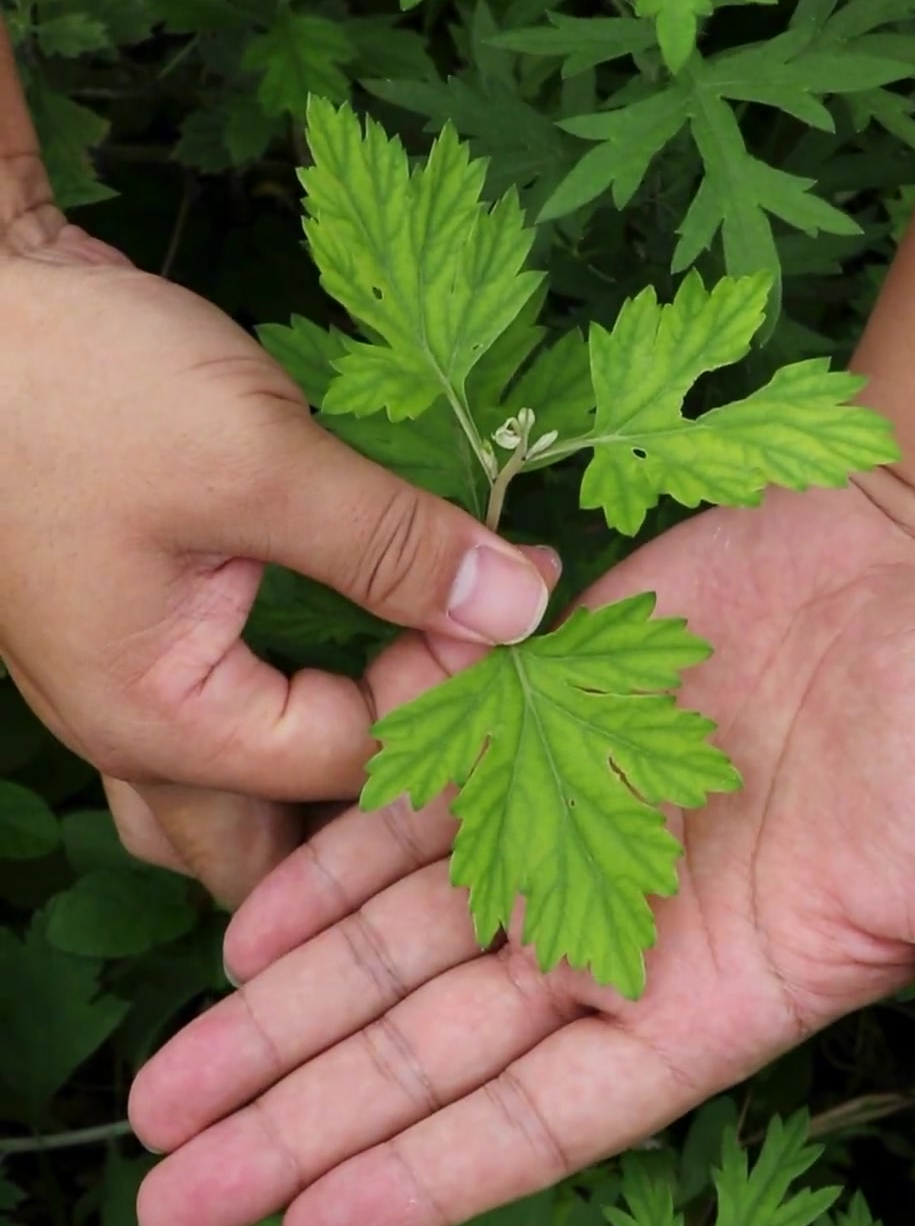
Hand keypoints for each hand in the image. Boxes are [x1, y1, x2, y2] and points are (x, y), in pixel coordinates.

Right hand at [0, 54, 553, 905]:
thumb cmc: (81, 381)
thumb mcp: (257, 460)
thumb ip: (394, 545)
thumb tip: (521, 606)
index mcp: (158, 718)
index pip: (348, 763)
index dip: (450, 695)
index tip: (523, 604)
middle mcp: (128, 723)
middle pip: (259, 844)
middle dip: (366, 820)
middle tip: (477, 741)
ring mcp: (119, 674)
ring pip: (223, 795)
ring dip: (317, 785)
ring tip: (416, 727)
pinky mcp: (130, 617)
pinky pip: (213, 714)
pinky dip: (286, 710)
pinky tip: (339, 664)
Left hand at [128, 474, 914, 1225]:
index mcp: (711, 989)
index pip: (544, 1112)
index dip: (430, 1172)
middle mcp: (618, 923)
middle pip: (429, 1043)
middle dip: (301, 1116)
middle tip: (173, 1190)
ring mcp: (568, 821)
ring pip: (395, 936)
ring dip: (281, 1004)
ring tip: (170, 1085)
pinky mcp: (537, 718)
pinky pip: (412, 799)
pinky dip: (329, 856)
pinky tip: (242, 915)